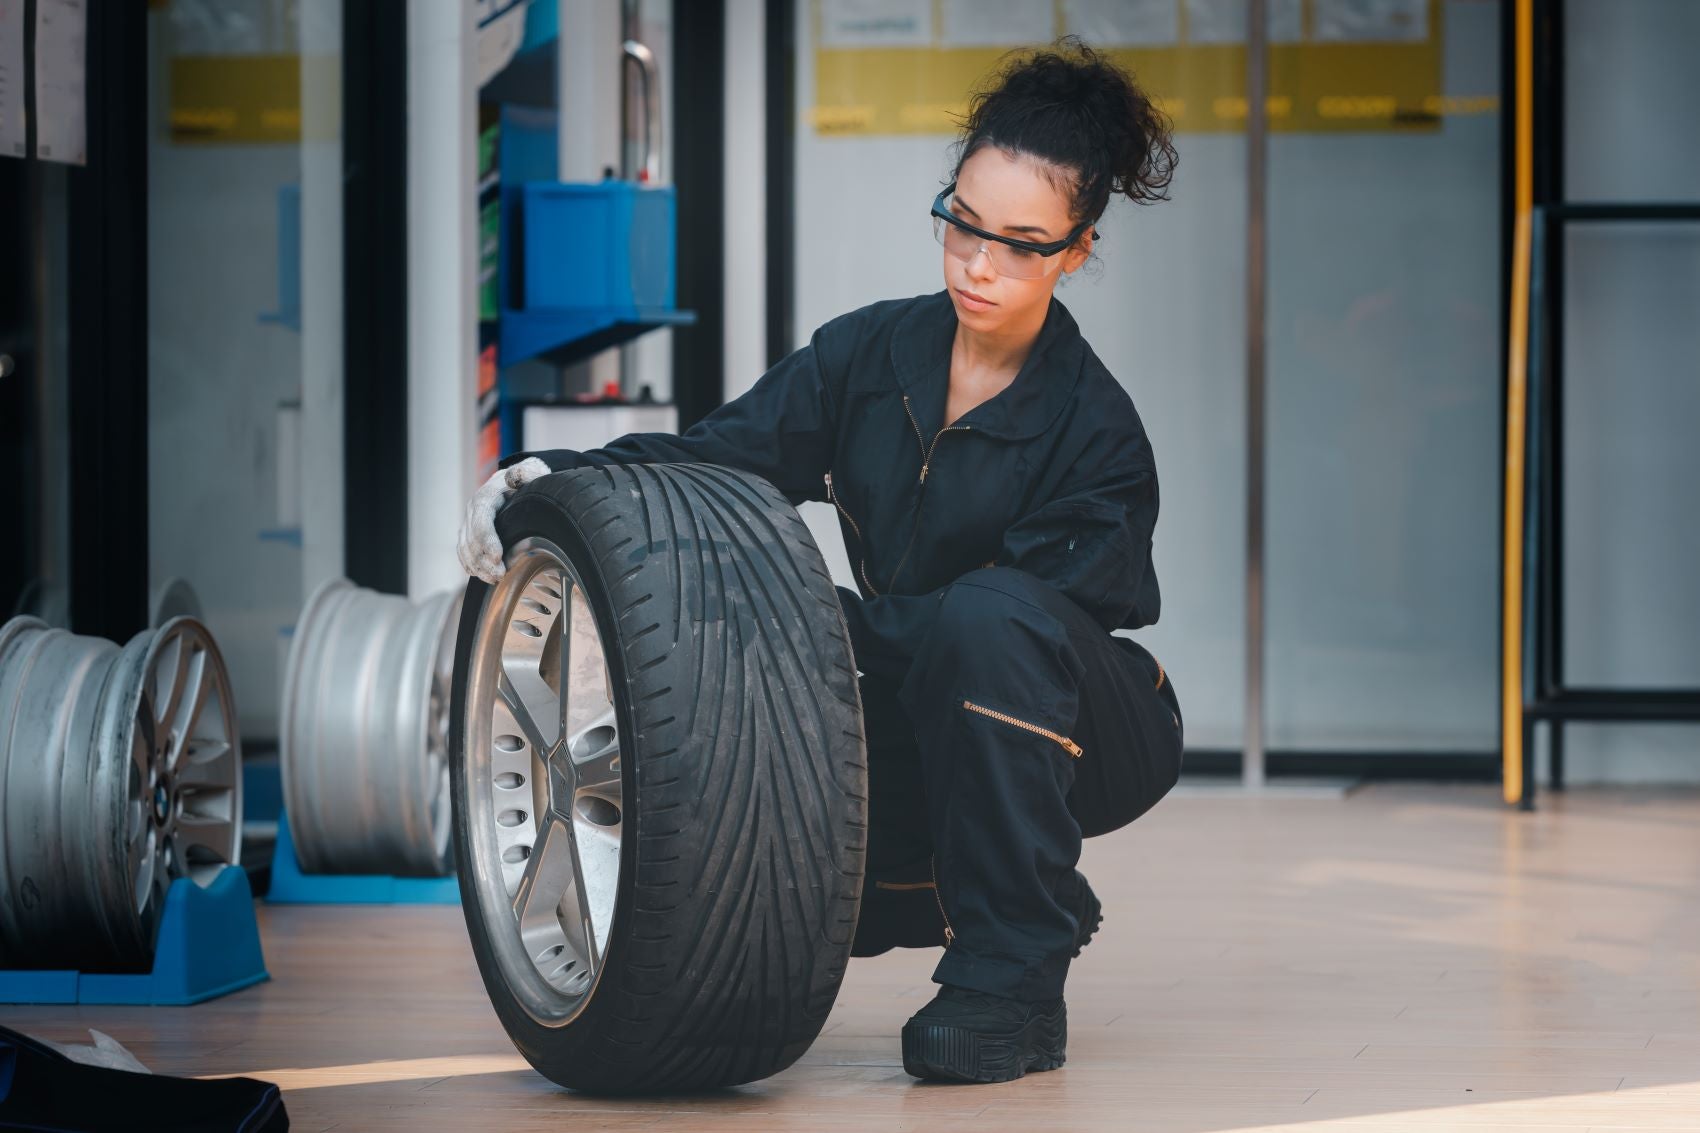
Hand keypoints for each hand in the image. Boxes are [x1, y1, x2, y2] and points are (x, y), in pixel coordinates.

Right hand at [457, 457, 552, 583]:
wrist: (513, 482)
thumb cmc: (526, 480)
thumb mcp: (531, 473)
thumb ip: (526, 475)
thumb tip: (515, 477)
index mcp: (487, 495)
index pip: (482, 520)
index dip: (487, 540)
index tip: (498, 558)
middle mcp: (473, 509)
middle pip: (472, 538)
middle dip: (484, 560)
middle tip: (500, 576)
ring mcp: (469, 521)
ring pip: (465, 547)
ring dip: (477, 566)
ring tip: (494, 579)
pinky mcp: (469, 532)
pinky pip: (463, 550)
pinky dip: (470, 564)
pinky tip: (480, 575)